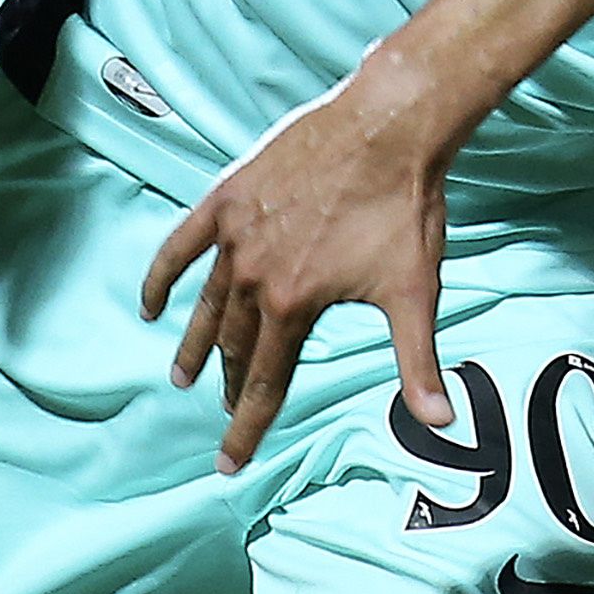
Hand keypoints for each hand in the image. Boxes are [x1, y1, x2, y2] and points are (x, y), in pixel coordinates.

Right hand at [138, 72, 463, 477]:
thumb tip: (442, 420)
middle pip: (236, 347)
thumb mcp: (415, 294)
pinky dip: (162, 277)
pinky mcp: (227, 199)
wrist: (388, 127)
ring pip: (208, 305)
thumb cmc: (406, 208)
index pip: (264, 383)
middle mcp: (254, 275)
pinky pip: (181, 246)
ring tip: (183, 376)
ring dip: (195, 345)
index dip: (246, 428)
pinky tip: (150, 306)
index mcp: (293, 304)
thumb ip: (418, 364)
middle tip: (227, 411)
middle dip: (231, 386)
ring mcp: (235, 235)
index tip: (227, 465)